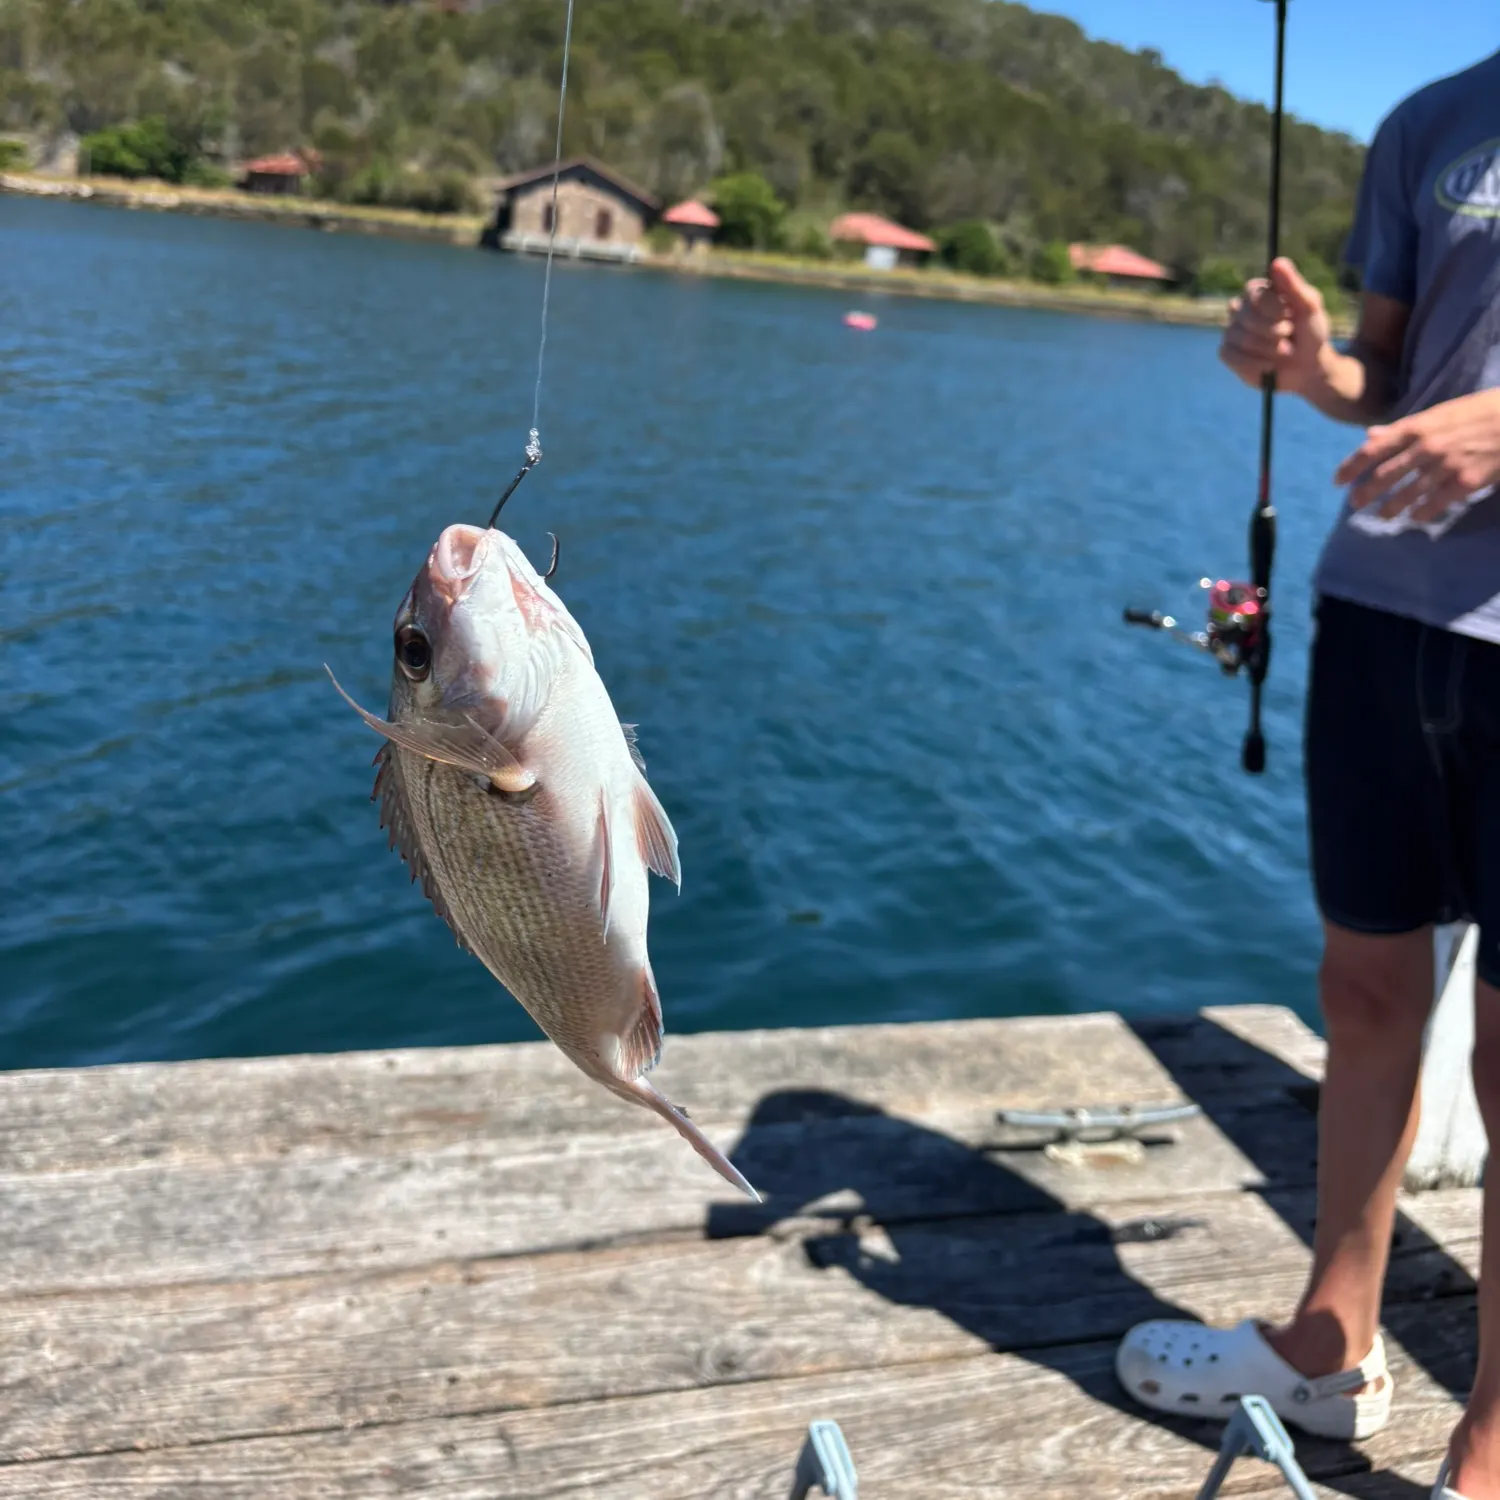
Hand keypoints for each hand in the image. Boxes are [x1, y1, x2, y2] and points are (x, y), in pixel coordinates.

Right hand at [1219, 257, 1332, 394]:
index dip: (1272, 308)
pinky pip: (1231, 356)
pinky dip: (1254, 363)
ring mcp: (1232, 331)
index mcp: (1258, 292)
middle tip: (1289, 335)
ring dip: (1268, 349)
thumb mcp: (1309, 307)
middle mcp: (1240, 309)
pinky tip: (1269, 365)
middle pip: (1246, 317)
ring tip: (1283, 351)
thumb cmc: (1310, 333)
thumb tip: (1277, 261)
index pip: (1254, 294)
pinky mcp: (1228, 353)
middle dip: (1272, 331)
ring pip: (1241, 338)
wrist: (1306, 366)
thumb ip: (1293, 285)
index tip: (1290, 316)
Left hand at [1336, 389, 1499, 523]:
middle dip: (1366, 492)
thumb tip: (1370, 435)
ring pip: (1406, 494)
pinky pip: (1434, 505)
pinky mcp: (1464, 483)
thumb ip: (1403, 428)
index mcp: (1418, 426)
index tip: (1338, 481)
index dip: (1352, 467)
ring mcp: (1445, 466)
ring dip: (1390, 508)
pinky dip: (1421, 514)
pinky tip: (1415, 519)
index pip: (1373, 449)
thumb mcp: (1439, 413)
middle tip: (1355, 504)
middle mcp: (1426, 447)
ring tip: (1382, 516)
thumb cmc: (1479, 412)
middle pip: (1384, 475)